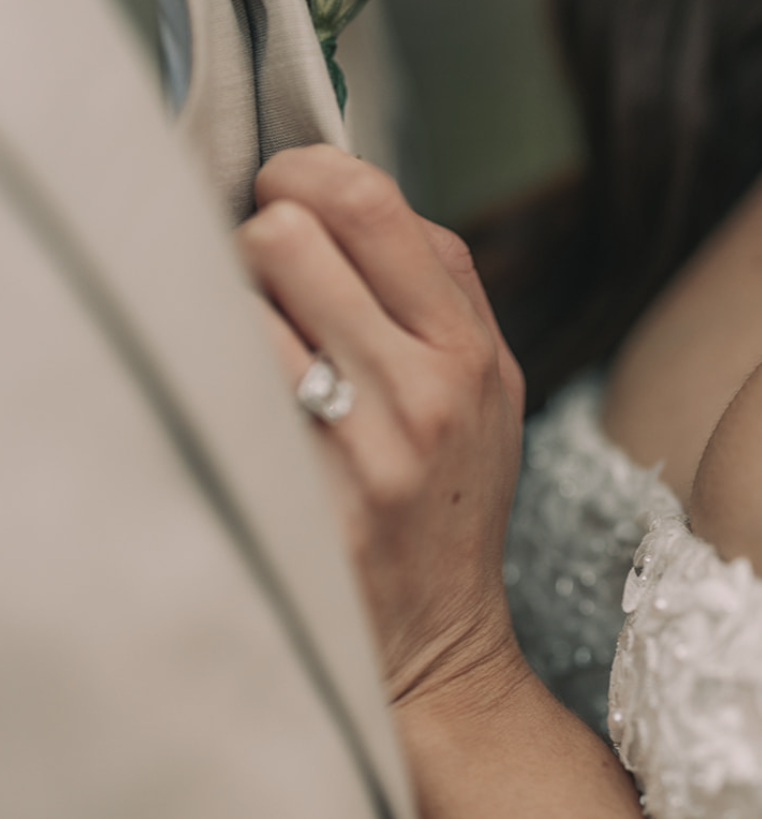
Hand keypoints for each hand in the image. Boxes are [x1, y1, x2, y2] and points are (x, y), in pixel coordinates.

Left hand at [236, 146, 526, 710]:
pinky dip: (215, 373)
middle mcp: (421, 389)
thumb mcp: (489, 387)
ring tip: (252, 344)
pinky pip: (223, 386)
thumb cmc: (452, 501)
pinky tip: (239, 401)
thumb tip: (339, 193)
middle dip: (257, 239)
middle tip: (261, 278)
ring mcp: (358, 446)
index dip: (305, 176)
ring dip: (228, 307)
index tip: (286, 196)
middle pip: (288, 234)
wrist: (438, 642)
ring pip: (237, 301)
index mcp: (469, 347)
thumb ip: (437, 289)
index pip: (368, 200)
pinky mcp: (303, 497)